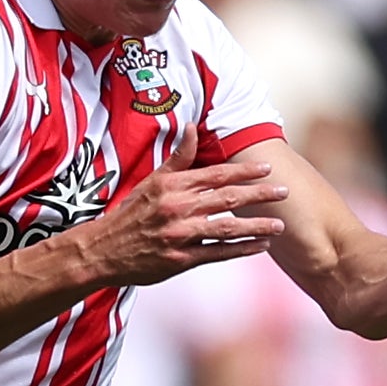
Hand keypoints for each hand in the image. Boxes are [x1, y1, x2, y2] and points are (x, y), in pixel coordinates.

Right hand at [70, 153, 285, 288]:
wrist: (102, 251)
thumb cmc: (129, 215)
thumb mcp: (151, 181)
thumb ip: (178, 158)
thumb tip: (193, 126)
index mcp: (173, 187)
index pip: (216, 174)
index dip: (244, 171)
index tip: (267, 169)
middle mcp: (178, 209)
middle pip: (227, 199)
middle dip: (259, 195)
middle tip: (284, 192)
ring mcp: (181, 235)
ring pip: (227, 228)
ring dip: (257, 226)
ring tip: (279, 225)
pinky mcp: (181, 259)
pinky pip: (218, 253)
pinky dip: (241, 249)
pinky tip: (260, 246)